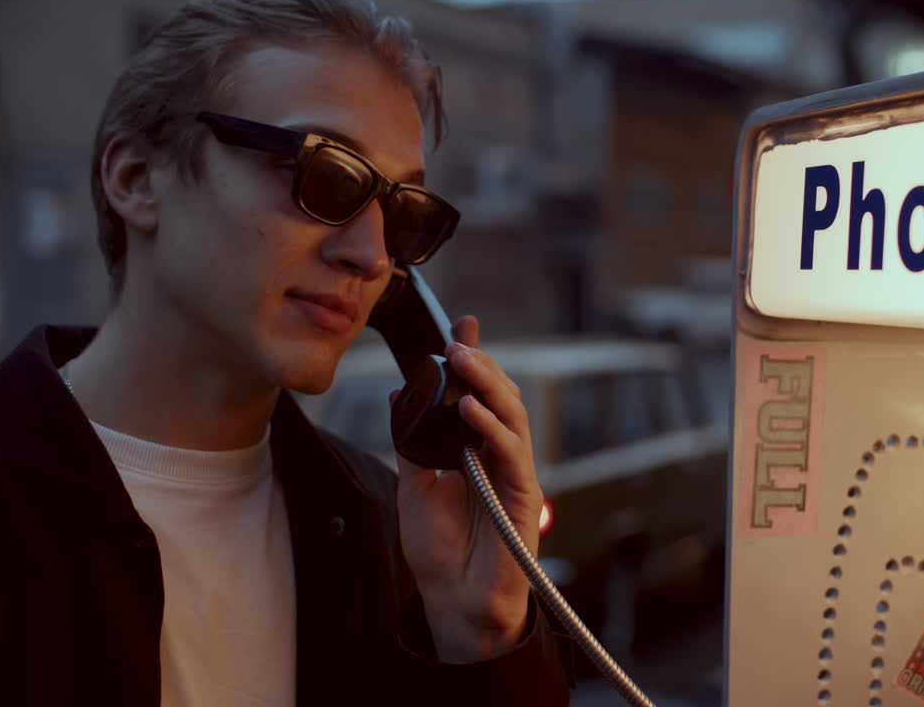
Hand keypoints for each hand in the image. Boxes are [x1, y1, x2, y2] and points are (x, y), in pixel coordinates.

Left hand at [392, 315, 542, 662]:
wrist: (454, 599)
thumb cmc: (439, 548)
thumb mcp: (413, 484)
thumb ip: (411, 440)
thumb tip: (399, 392)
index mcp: (475, 449)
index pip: (478, 395)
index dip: (474, 360)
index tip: (462, 325)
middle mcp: (498, 455)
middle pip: (501, 397)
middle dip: (482, 364)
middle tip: (457, 340)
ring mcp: (514, 472)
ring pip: (513, 415)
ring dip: (489, 384)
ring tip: (463, 359)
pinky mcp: (524, 494)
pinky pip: (512, 452)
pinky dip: (493, 427)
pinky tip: (471, 408)